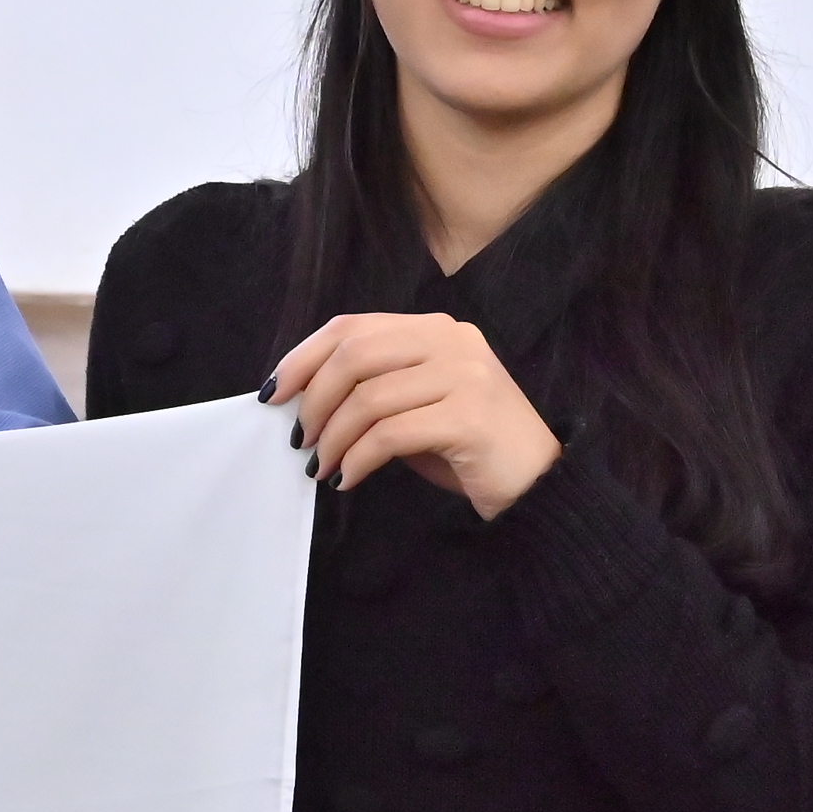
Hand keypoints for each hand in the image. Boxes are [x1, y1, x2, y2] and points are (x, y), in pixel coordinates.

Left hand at [271, 313, 557, 518]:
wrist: (537, 485)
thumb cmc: (468, 449)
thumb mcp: (418, 406)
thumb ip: (375, 389)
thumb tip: (304, 400)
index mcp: (436, 330)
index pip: (353, 326)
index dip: (304, 356)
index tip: (275, 392)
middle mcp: (452, 342)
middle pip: (354, 355)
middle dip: (314, 400)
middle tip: (301, 440)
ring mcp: (465, 376)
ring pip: (368, 398)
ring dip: (334, 438)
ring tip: (323, 467)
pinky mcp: (470, 417)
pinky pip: (391, 434)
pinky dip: (359, 459)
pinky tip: (349, 479)